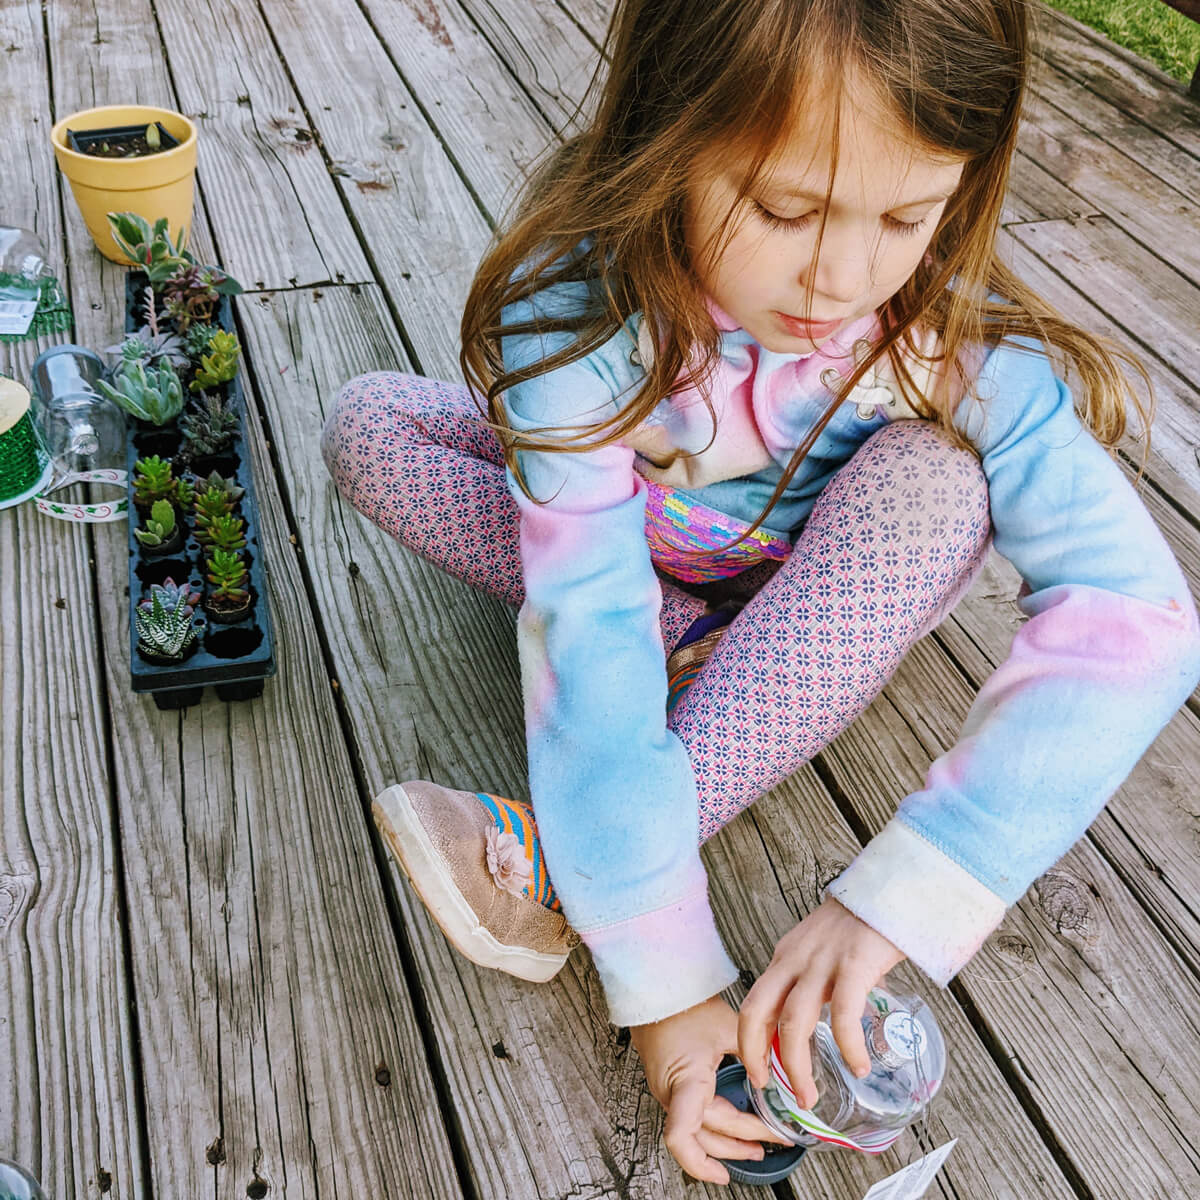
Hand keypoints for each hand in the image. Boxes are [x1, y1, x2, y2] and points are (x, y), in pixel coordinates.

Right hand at [630, 993, 792, 1184]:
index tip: (726, 1176)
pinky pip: (690, 1118)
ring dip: (727, 1142)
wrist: (657, 991)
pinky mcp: (671, 1084)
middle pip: (704, 1136)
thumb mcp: (729, 1027)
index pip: (682, 1137)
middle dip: (739, 1147)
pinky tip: (730, 1128)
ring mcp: (668, 1091)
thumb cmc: (684, 1005)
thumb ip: (756, 1052)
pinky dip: (713, 1129)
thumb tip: (782, 1071)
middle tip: (772, 1143)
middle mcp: (672, 1093)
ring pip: (697, 1132)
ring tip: (754, 1146)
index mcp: (685, 1082)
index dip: (702, 1165)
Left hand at [738, 897, 905, 1106]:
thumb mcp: (824, 950)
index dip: (749, 1042)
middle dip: (757, 1058)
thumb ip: (821, 980)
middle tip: (771, 1090)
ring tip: (810, 1096)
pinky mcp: (853, 964)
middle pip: (758, 1013)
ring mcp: (821, 962)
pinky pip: (842, 1014)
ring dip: (797, 1067)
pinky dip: (847, 1046)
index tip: (758, 1073)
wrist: (890, 890)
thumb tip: (835, 1019)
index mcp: (786, 957)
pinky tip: (858, 1066)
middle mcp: (795, 959)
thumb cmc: (862, 923)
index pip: (754, 1003)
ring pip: (793, 1023)